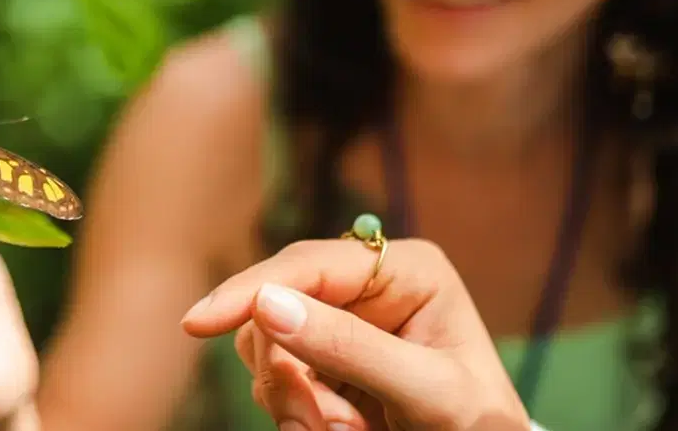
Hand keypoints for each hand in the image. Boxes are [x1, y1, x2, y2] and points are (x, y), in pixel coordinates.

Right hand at [180, 238, 528, 430]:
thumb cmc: (478, 427)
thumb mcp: (427, 392)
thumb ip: (350, 348)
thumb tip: (267, 304)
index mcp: (408, 268)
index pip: (310, 264)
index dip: (250, 289)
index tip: (199, 323)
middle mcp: (370, 284)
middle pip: (277, 303)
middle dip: (288, 371)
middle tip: (321, 425)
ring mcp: (345, 321)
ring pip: (267, 342)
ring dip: (291, 397)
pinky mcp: (326, 358)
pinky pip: (275, 376)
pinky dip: (292, 410)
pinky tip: (335, 429)